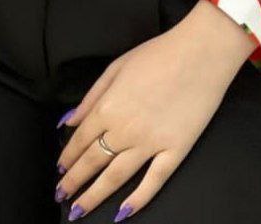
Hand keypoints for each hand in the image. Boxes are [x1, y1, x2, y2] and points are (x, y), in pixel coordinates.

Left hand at [54, 1, 255, 219]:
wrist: (200, 53)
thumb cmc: (158, 53)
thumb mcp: (117, 66)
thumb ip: (92, 96)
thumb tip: (68, 120)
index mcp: (109, 106)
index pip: (81, 140)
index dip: (68, 157)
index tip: (60, 170)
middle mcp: (125, 129)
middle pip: (93, 162)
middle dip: (74, 182)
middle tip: (61, 196)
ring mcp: (151, 143)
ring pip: (116, 178)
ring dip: (94, 196)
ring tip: (79, 211)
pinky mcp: (175, 150)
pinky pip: (153, 181)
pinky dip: (137, 199)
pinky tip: (123, 212)